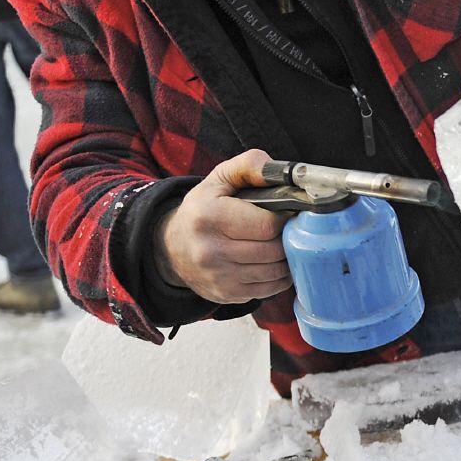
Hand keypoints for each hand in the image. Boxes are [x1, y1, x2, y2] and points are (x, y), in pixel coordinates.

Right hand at [156, 149, 292, 303]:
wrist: (172, 246)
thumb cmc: (203, 209)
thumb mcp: (219, 178)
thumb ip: (250, 165)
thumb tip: (282, 172)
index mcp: (209, 217)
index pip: (267, 225)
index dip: (284, 218)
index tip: (286, 213)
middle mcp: (210, 251)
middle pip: (274, 250)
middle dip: (287, 238)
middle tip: (288, 229)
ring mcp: (218, 277)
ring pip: (275, 272)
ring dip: (286, 258)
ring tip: (281, 244)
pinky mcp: (226, 294)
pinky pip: (269, 289)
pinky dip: (278, 277)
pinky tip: (273, 262)